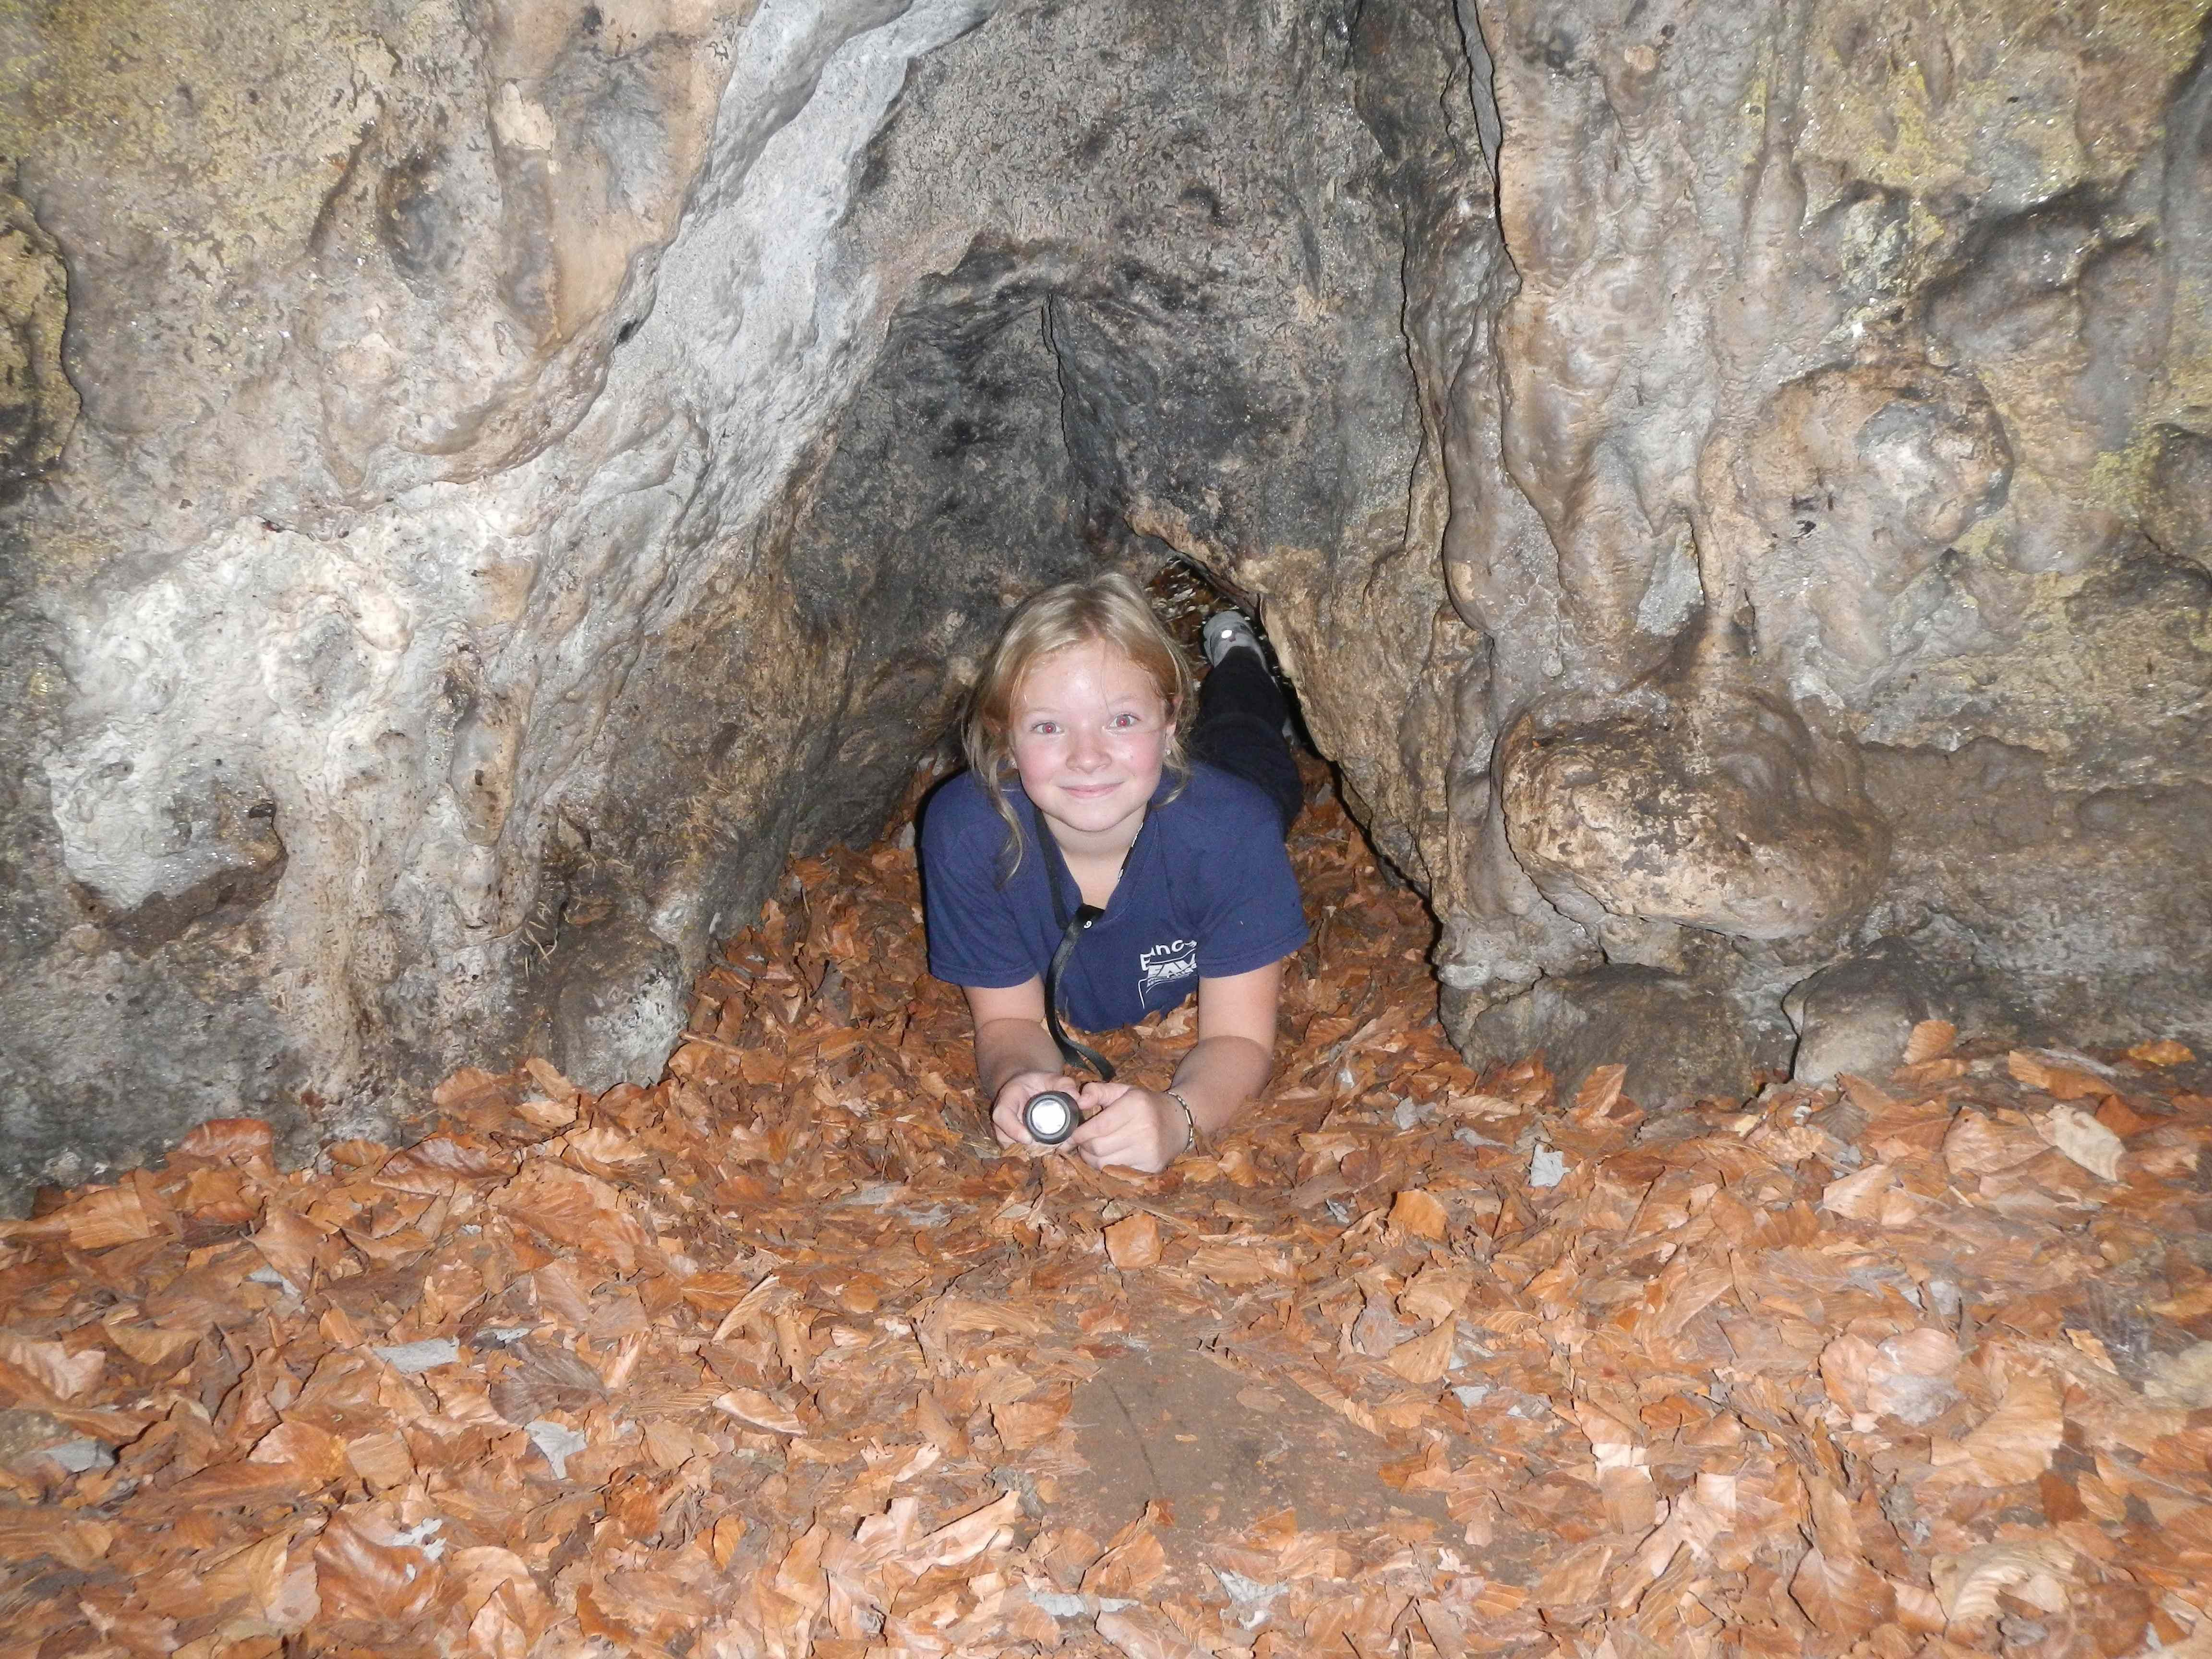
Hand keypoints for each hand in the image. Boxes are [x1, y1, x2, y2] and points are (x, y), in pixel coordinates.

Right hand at [991, 1070, 1084, 1147]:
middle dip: (1030, 1145)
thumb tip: (1077, 1098)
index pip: (1002, 1115)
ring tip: (1052, 1145)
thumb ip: (1065, 1084)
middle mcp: (1002, 1117)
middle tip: (1052, 1145)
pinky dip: (1034, 1152)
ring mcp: (1004, 1130)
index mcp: (1008, 1098)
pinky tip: (1047, 1147)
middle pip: (1007, 1138)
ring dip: (1032, 1150)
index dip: (1013, 1129)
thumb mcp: (1051, 1078)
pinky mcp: (1010, 1140)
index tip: (1029, 1139)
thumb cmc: (1037, 1082)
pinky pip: (1019, 1151)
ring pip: (1013, 1148)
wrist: (1025, 1088)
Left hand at [1066, 1082, 1190, 1173]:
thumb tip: (1077, 1101)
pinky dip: (1106, 1166)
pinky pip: (1116, 1172)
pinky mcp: (1151, 1168)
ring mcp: (1149, 1151)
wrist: (1179, 1122)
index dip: (1079, 1134)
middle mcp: (1144, 1129)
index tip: (1069, 1135)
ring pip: (1104, 1163)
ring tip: (1092, 1149)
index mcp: (1136, 1106)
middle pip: (1098, 1147)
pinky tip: (1108, 1156)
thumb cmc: (1145, 1105)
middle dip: (1083, 1146)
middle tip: (1080, 1142)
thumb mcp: (1123, 1090)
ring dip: (1091, 1158)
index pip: (1098, 1127)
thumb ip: (1097, 1091)